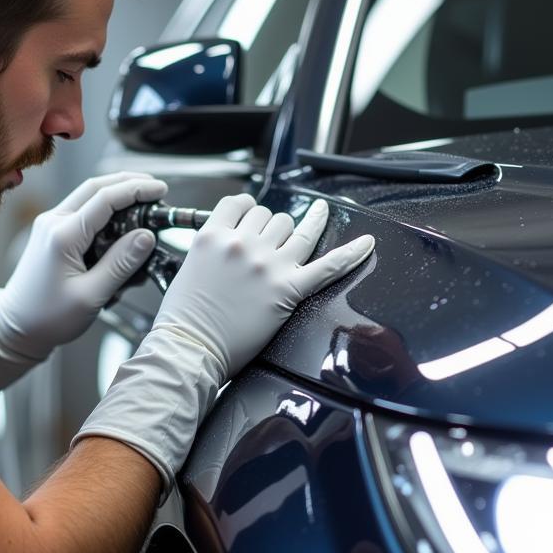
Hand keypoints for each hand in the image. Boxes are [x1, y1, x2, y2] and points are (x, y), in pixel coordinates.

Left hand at [0, 172, 165, 407]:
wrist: (15, 327)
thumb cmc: (47, 317)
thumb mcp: (91, 295)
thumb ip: (121, 264)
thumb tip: (146, 237)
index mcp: (62, 236)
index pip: (105, 199)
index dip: (136, 190)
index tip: (161, 190)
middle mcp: (53, 222)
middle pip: (96, 187)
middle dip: (128, 182)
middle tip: (156, 188)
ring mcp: (50, 225)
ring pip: (88, 196)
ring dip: (116, 193)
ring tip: (144, 201)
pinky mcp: (53, 233)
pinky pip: (82, 211)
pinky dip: (104, 209)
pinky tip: (122, 219)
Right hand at [154, 194, 374, 373]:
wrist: (190, 349)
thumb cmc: (185, 317)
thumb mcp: (190, 265)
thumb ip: (215, 245)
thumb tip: (235, 238)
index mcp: (214, 235)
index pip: (242, 203)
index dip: (249, 211)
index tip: (251, 220)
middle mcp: (242, 244)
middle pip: (272, 216)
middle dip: (271, 229)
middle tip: (264, 250)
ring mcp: (268, 265)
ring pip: (296, 229)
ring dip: (295, 235)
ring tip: (289, 250)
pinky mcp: (288, 289)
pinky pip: (328, 266)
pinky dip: (351, 254)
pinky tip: (367, 242)